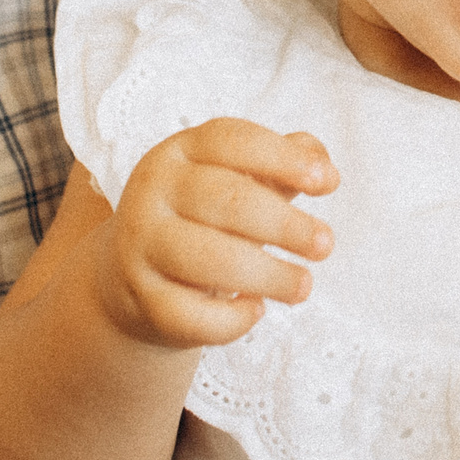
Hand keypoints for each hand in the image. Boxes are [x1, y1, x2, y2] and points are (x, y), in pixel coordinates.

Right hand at [96, 119, 337, 350]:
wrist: (130, 275)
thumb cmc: (202, 218)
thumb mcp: (237, 179)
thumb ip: (281, 164)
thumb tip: (322, 163)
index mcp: (180, 152)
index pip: (233, 141)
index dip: (284, 158)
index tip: (329, 182)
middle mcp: (153, 193)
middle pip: (226, 200)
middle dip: (285, 224)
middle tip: (325, 244)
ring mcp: (141, 247)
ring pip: (211, 259)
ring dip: (269, 275)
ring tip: (303, 285)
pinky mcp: (140, 300)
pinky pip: (192, 314)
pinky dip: (232, 318)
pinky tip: (256, 309)